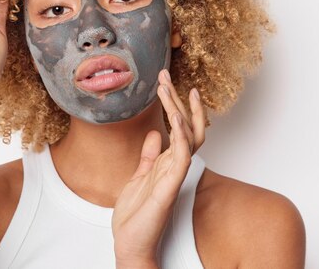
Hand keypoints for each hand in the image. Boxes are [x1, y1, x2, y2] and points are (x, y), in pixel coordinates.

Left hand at [112, 69, 205, 265]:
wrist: (130, 242)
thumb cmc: (136, 214)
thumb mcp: (139, 176)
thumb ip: (150, 156)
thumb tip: (156, 134)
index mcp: (168, 162)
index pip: (181, 128)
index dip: (177, 105)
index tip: (167, 82)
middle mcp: (175, 166)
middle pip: (187, 127)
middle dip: (177, 99)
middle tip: (164, 74)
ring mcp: (174, 176)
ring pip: (187, 137)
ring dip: (178, 111)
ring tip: (167, 88)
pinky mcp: (168, 188)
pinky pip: (181, 160)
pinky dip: (183, 139)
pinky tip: (178, 122)